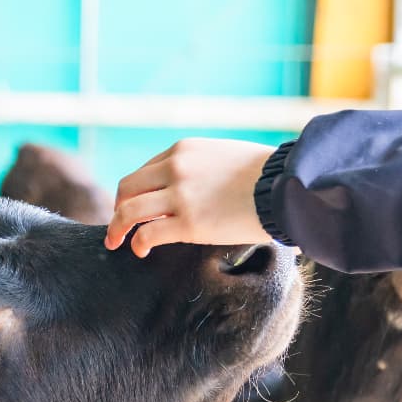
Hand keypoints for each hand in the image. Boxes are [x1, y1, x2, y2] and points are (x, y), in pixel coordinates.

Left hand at [105, 139, 277, 257]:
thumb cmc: (267, 176)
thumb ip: (204, 170)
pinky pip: (147, 233)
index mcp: (184, 150)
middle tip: (119, 227)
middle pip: (128, 188)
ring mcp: (179, 194)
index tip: (136, 208)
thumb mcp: (226, 158)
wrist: (285, 185)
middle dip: (119, 208)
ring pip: (128, 210)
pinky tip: (140, 251)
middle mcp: (175, 168)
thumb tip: (206, 190)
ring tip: (115, 242)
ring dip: (116, 228)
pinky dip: (137, 243)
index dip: (137, 192)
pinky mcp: (187, 222)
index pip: (146, 171)